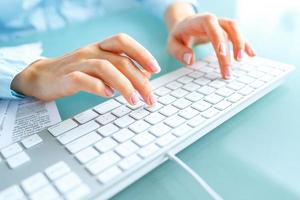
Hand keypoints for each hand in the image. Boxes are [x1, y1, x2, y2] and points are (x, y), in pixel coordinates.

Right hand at [11, 33, 160, 104]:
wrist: (42, 77)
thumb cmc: (77, 72)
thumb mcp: (100, 66)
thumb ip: (121, 69)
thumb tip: (146, 77)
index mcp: (100, 47)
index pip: (123, 41)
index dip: (141, 53)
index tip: (156, 69)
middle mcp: (90, 51)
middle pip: (120, 61)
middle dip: (139, 80)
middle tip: (150, 98)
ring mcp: (78, 63)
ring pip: (105, 68)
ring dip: (123, 85)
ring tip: (134, 101)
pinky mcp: (66, 77)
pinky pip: (83, 79)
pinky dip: (99, 87)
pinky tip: (109, 95)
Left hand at [165, 3, 255, 78]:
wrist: (183, 26)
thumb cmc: (178, 36)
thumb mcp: (171, 44)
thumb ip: (178, 52)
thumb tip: (190, 60)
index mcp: (198, 21)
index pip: (210, 24)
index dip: (217, 37)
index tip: (221, 53)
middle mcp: (212, 20)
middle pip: (226, 28)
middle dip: (230, 48)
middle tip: (228, 69)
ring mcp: (220, 24)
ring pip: (235, 29)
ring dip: (240, 44)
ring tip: (241, 61)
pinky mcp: (225, 31)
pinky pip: (238, 35)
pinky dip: (245, 44)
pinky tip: (251, 55)